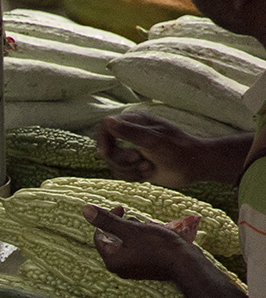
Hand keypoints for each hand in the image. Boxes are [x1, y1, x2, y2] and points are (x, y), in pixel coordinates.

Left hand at [83, 202, 195, 280]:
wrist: (185, 264)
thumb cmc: (158, 246)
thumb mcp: (131, 230)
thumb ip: (108, 221)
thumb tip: (85, 209)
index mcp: (111, 260)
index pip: (100, 236)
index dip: (108, 219)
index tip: (122, 208)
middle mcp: (119, 268)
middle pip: (113, 240)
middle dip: (123, 225)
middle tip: (136, 220)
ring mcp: (132, 269)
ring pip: (127, 243)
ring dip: (134, 231)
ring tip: (147, 226)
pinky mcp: (145, 267)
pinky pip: (138, 249)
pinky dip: (142, 239)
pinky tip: (155, 233)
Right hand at [94, 110, 214, 187]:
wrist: (194, 167)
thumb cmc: (177, 150)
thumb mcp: (152, 140)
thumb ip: (128, 132)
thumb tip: (107, 120)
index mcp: (135, 122)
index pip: (106, 126)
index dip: (102, 140)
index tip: (105, 153)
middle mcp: (131, 135)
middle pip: (108, 150)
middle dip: (121, 160)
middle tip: (139, 159)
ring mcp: (133, 151)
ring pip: (114, 165)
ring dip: (130, 171)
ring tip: (149, 168)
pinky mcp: (136, 166)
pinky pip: (122, 175)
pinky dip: (134, 177)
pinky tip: (149, 174)